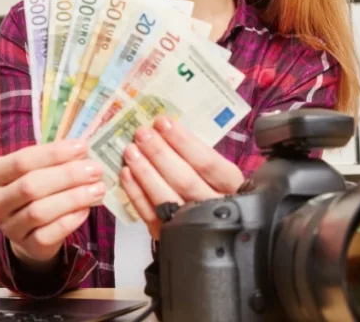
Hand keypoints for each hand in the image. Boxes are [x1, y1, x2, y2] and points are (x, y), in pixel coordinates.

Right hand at [0, 139, 105, 269]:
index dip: (53, 154)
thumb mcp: (38, 171)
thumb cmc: (36, 192)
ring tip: (97, 189)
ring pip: (39, 211)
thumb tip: (82, 149)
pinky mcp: (27, 246)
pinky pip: (49, 233)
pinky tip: (86, 209)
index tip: (82, 147)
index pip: (21, 161)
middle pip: (30, 186)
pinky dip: (71, 220)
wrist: (32, 231)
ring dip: (73, 198)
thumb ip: (54, 160)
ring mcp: (9, 228)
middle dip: (67, 176)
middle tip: (94, 170)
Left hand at [119, 115, 245, 238]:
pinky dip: (136, 193)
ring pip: (166, 197)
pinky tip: (127, 174)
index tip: (163, 123)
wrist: (213, 233)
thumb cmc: (213, 190)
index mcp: (232, 186)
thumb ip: (199, 156)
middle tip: (142, 134)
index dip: (183, 141)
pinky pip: (150, 215)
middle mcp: (214, 206)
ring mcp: (192, 225)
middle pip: (185, 179)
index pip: (208, 162)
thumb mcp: (218, 173)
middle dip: (159, 153)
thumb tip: (166, 129)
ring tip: (130, 151)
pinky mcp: (170, 237)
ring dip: (145, 171)